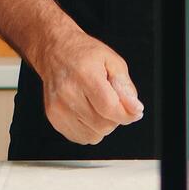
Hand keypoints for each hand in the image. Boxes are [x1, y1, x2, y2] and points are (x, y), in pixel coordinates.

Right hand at [30, 27, 143, 145]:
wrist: (55, 51)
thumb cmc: (84, 54)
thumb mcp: (113, 61)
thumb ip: (125, 86)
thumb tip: (134, 109)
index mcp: (85, 75)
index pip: (109, 107)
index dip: (127, 114)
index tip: (134, 112)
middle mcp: (68, 93)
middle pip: (103, 124)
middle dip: (115, 118)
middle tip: (112, 102)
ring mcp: (58, 107)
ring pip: (93, 136)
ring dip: (102, 126)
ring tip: (97, 106)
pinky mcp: (53, 118)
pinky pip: (80, 138)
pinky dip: (89, 130)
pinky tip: (87, 112)